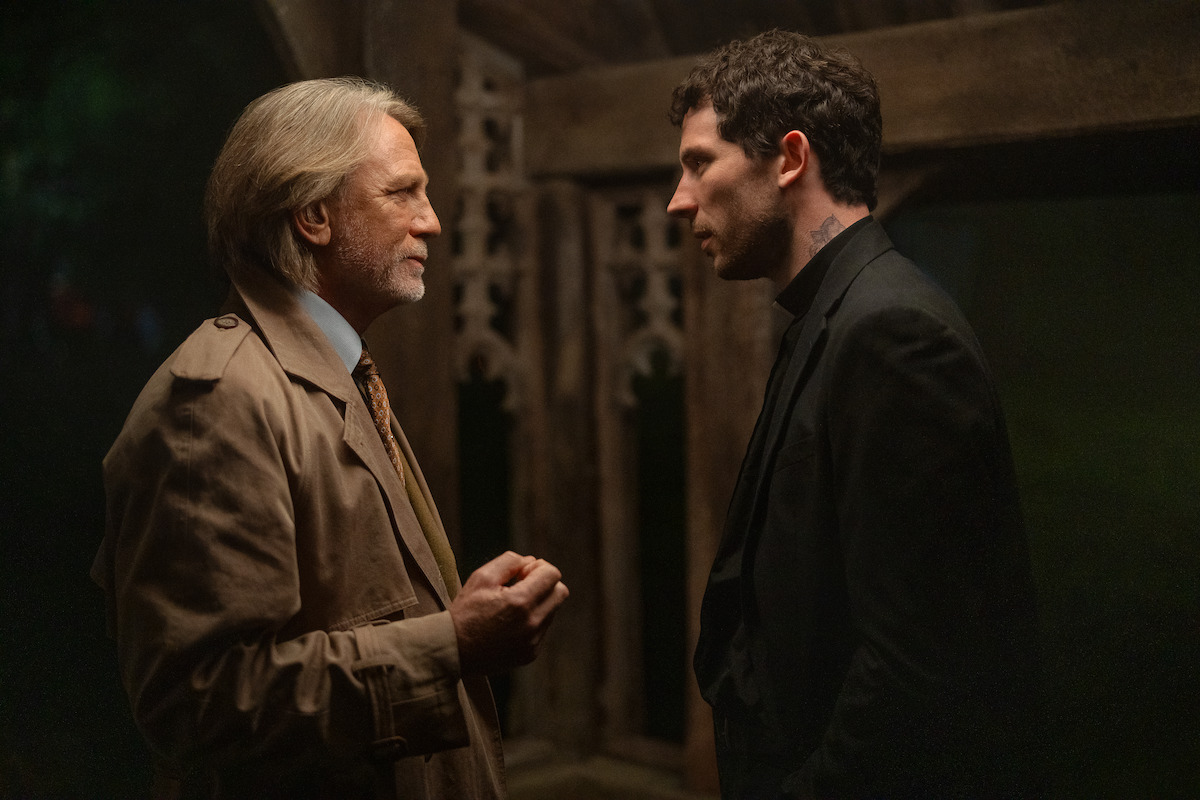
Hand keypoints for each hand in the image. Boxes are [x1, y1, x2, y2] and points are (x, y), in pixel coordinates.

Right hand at [449, 551, 568, 675]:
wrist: (453, 650)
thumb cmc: (466, 611)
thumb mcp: (482, 577)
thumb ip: (510, 561)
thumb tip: (531, 561)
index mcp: (520, 602)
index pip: (552, 574)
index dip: (539, 568)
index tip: (522, 573)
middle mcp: (532, 624)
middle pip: (561, 592)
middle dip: (545, 583)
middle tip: (522, 585)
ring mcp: (533, 642)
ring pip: (552, 611)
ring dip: (538, 603)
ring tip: (511, 606)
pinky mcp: (530, 654)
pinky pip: (543, 629)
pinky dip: (532, 621)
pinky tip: (510, 623)